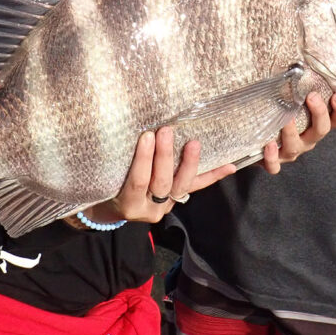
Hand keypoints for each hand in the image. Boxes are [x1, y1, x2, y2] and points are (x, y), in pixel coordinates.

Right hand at [86, 127, 235, 224]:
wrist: (113, 208)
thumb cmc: (105, 185)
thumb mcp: (105, 178)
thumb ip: (115, 160)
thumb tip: (121, 125)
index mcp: (127, 203)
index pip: (137, 181)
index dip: (143, 159)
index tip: (146, 136)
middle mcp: (149, 209)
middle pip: (161, 182)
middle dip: (165, 156)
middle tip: (166, 130)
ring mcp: (166, 205)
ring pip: (181, 185)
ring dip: (190, 163)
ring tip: (194, 143)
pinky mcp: (177, 199)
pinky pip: (196, 187)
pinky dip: (213, 176)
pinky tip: (230, 166)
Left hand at [260, 91, 335, 173]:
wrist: (258, 143)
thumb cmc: (277, 114)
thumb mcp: (288, 99)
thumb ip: (293, 83)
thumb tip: (293, 59)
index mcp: (314, 126)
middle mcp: (307, 140)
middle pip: (321, 130)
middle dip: (319, 114)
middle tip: (312, 96)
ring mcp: (291, 152)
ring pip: (296, 146)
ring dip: (292, 132)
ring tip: (285, 118)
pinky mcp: (274, 161)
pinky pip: (275, 165)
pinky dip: (272, 157)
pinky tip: (268, 144)